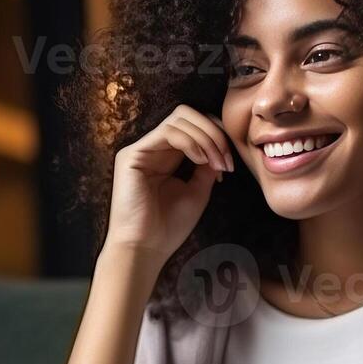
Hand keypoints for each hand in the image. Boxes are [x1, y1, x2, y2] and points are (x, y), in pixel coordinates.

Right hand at [102, 105, 234, 265]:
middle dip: (214, 133)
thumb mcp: (198, 190)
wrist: (146, 249)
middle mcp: (153, 148)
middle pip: (188, 115)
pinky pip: (169, 132)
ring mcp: (141, 149)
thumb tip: (221, 147)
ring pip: (180, 118)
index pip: (194, 126)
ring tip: (216, 164)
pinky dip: (191, 142)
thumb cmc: (168, 227)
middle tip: (226, 161)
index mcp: (166, 156)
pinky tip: (200, 161)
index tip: (230, 165)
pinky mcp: (132, 155)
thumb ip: (207, 165)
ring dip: (207, 138)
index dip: (217, 136)